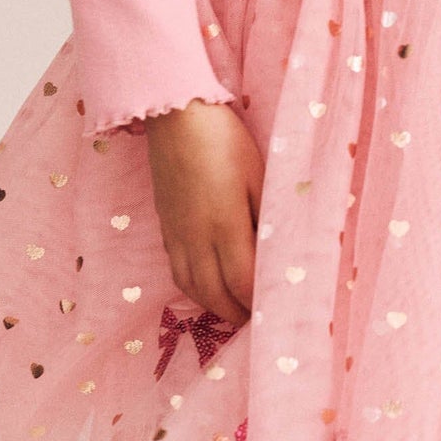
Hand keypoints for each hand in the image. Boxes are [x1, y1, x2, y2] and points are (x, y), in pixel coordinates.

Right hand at [143, 99, 263, 328]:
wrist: (174, 117)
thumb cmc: (225, 140)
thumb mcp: (259, 173)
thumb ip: (266, 215)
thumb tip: (276, 250)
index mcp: (224, 226)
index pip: (242, 282)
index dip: (258, 302)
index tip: (276, 312)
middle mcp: (195, 238)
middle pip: (214, 293)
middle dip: (236, 314)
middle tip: (257, 323)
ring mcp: (176, 233)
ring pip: (191, 286)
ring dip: (213, 305)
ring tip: (233, 310)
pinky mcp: (164, 224)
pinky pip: (176, 269)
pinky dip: (193, 287)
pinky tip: (206, 284)